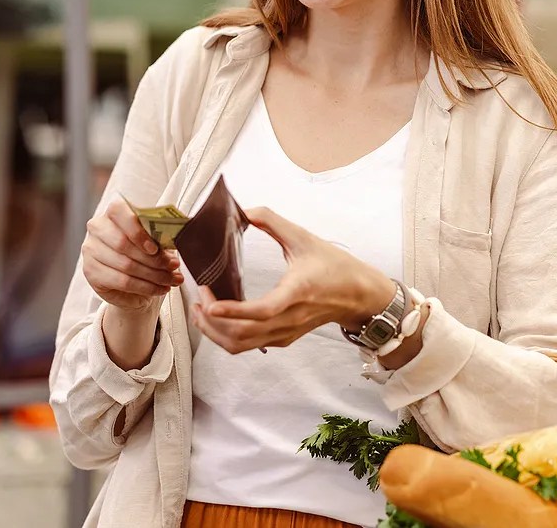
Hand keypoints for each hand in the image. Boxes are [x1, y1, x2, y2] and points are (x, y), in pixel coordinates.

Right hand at [82, 200, 183, 309]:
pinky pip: (122, 281)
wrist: (132, 283)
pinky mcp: (91, 272)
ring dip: (154, 275)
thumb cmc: (145, 253)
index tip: (155, 248)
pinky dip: (145, 287)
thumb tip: (176, 242)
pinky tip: (160, 289)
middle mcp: (97, 228)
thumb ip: (161, 237)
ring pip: (125, 265)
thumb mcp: (156, 241)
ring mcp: (91, 250)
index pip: (119, 211)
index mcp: (113, 212)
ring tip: (172, 280)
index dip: (137, 231)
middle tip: (174, 266)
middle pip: (124, 243)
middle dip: (153, 258)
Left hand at [191, 207, 394, 353]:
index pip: (263, 311)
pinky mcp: (283, 338)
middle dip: (212, 322)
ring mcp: (285, 332)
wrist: (358, 295)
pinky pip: (249, 346)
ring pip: (242, 346)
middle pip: (243, 335)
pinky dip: (227, 337)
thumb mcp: (305, 238)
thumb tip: (243, 210)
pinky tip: (217, 320)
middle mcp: (290, 318)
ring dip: (215, 334)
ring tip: (200, 312)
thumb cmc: (335, 267)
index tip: (211, 305)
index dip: (234, 311)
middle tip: (198, 299)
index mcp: (297, 292)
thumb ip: (273, 221)